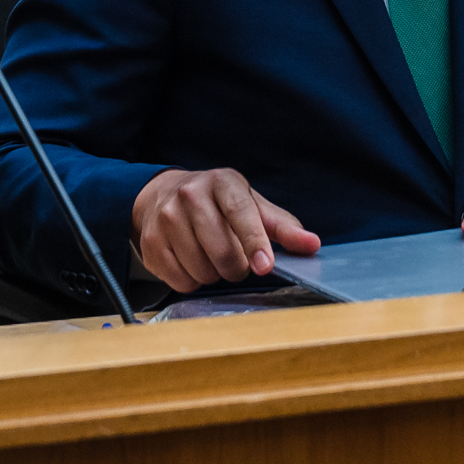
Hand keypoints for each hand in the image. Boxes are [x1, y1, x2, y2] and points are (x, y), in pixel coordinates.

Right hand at [131, 167, 319, 290]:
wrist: (163, 194)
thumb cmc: (219, 203)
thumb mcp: (252, 205)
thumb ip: (283, 227)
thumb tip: (312, 244)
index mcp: (223, 182)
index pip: (241, 213)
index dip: (254, 242)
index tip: (264, 265)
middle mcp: (191, 195)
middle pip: (222, 251)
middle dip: (237, 266)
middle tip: (236, 258)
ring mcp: (166, 218)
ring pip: (201, 270)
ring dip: (214, 274)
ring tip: (212, 256)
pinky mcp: (150, 242)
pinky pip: (180, 281)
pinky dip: (192, 280)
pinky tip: (192, 261)